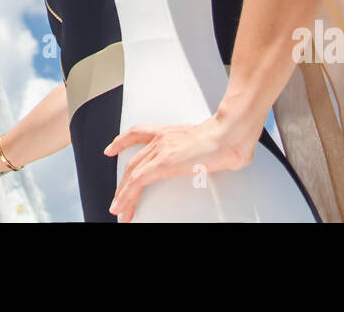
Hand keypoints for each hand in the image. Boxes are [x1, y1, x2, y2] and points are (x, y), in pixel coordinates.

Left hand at [103, 115, 253, 221]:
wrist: (232, 133)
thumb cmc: (230, 138)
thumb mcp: (214, 147)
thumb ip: (211, 155)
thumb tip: (227, 162)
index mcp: (171, 132)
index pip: (139, 133)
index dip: (122, 141)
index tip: (111, 148)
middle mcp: (162, 138)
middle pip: (133, 160)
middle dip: (123, 182)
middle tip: (117, 198)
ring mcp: (161, 149)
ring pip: (132, 173)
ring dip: (123, 194)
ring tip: (118, 210)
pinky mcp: (163, 161)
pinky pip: (138, 181)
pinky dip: (128, 195)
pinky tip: (124, 206)